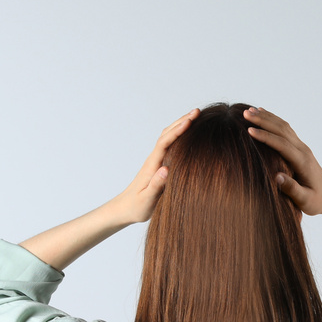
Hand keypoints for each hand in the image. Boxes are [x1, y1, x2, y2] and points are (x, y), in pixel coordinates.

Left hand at [112, 107, 198, 224]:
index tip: (190, 121)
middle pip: (167, 134)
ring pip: (167, 137)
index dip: (177, 131)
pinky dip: (178, 135)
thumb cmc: (136, 207)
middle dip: (182, 121)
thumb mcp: (147, 199)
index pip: (165, 142)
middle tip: (197, 112)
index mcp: (152, 165)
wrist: (124, 209)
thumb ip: (156, 185)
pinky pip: (169, 145)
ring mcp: (156, 161)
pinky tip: (188, 135)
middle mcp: (154, 159)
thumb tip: (166, 169)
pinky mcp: (159, 165)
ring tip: (195, 117)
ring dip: (180, 125)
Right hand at [243, 106, 321, 216]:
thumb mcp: (305, 200)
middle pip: (282, 130)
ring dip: (267, 117)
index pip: (282, 144)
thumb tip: (277, 177)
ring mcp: (301, 147)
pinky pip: (285, 130)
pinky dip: (273, 120)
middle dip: (263, 120)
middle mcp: (302, 150)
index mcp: (302, 162)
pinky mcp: (299, 147)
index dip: (265, 136)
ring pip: (283, 126)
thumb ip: (292, 189)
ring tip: (250, 111)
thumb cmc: (316, 201)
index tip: (249, 130)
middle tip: (245, 113)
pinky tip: (263, 115)